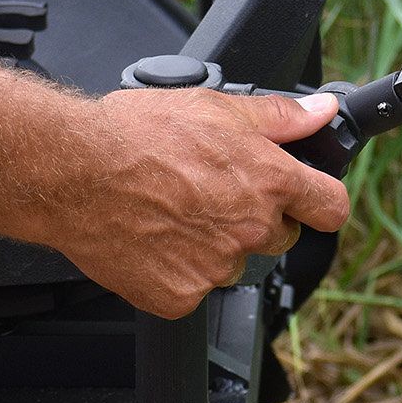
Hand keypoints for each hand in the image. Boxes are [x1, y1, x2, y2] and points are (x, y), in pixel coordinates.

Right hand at [40, 88, 352, 318]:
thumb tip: (322, 112)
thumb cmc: (137, 135)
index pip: (331, 207)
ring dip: (215, 245)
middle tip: (213, 194)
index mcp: (271, 182)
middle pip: (280, 236)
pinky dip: (177, 271)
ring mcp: (216, 267)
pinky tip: (153, 239)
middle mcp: (251, 229)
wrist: (71, 173)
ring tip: (174, 212)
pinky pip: (193, 288)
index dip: (321, 201)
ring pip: (233, 262)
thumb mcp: (218, 107)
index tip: (310, 199)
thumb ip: (281, 116)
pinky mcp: (179, 296)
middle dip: (258, 218)